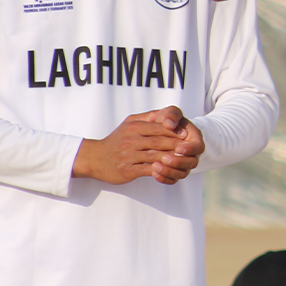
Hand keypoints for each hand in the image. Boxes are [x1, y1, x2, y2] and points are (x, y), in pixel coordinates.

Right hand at [72, 107, 198, 185]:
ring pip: (155, 156)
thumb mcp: (130, 123)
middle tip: (190, 148)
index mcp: (134, 126)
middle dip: (177, 145)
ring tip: (183, 159)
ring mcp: (129, 155)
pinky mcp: (127, 169)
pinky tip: (169, 170)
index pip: (159, 127)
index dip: (175, 132)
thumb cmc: (117, 140)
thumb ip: (147, 117)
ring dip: (171, 158)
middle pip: (160, 141)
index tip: (188, 135)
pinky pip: (147, 170)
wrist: (95, 158)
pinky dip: (160, 170)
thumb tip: (166, 115)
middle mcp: (131, 139)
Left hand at [145, 106, 205, 184]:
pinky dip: (164, 178)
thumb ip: (171, 115)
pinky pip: (172, 180)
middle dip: (178, 162)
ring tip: (154, 166)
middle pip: (192, 163)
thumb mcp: (170, 114)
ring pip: (182, 174)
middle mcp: (192, 154)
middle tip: (163, 158)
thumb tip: (170, 123)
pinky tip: (153, 173)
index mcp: (194, 139)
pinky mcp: (175, 172)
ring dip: (169, 171)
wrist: (158, 132)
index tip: (178, 148)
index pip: (198, 147)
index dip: (190, 149)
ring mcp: (184, 164)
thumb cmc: (167, 121)